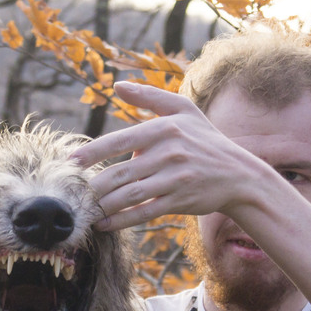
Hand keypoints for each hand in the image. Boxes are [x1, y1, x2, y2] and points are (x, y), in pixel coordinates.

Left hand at [72, 81, 274, 230]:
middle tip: (71, 191)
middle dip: (93, 185)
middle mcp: (170, 153)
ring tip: (83, 208)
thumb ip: (149, 97)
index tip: (71, 163)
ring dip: (103, 204)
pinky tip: (103, 224)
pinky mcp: (180, 201)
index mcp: (165, 128)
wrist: (239, 175)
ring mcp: (175, 179)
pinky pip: (144, 212)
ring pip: (130, 195)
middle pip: (121, 172)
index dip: (93, 152)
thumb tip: (117, 86)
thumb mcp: (183, 111)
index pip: (120, 140)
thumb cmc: (206, 140)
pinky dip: (121, 220)